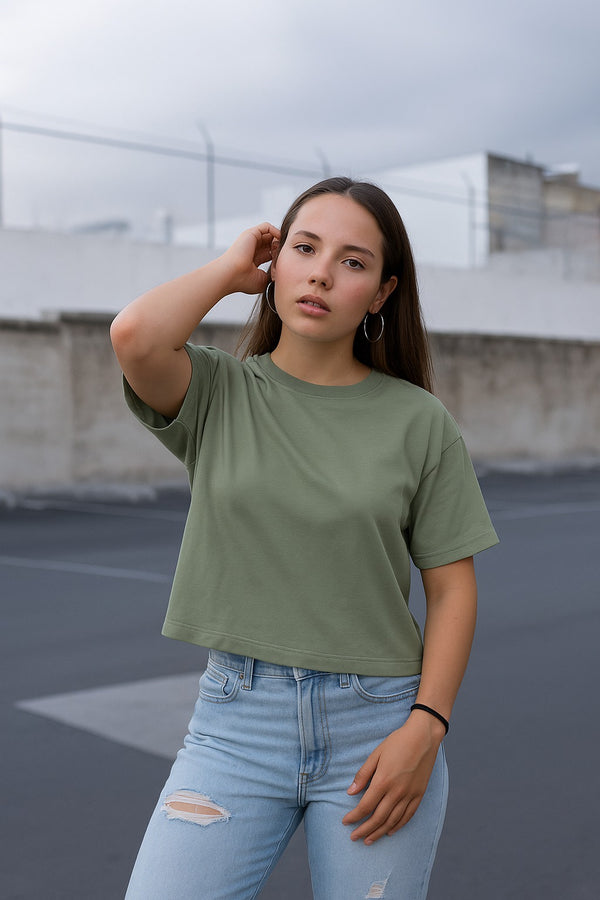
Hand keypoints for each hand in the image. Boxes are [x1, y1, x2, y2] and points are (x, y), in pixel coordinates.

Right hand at [221, 222, 280, 294]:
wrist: (231, 275)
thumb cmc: (244, 281)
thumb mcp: (263, 280)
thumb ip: (272, 274)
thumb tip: (281, 272)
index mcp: (254, 259)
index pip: (271, 253)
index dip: (280, 256)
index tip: (284, 263)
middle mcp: (252, 249)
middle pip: (271, 243)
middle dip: (280, 248)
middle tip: (285, 255)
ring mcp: (251, 240)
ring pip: (270, 235)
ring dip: (278, 240)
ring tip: (282, 248)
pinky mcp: (251, 233)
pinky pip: (267, 226)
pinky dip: (275, 231)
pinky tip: (279, 240)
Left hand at [342, 715, 443, 844]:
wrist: (423, 737)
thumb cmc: (397, 742)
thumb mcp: (376, 754)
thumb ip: (363, 774)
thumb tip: (350, 792)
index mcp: (383, 781)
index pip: (365, 806)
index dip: (354, 816)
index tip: (345, 822)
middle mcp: (396, 791)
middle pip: (378, 818)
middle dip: (364, 830)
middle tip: (353, 837)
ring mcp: (409, 794)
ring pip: (392, 821)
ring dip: (379, 832)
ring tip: (368, 840)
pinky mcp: (419, 794)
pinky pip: (408, 816)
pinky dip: (397, 826)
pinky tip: (389, 831)